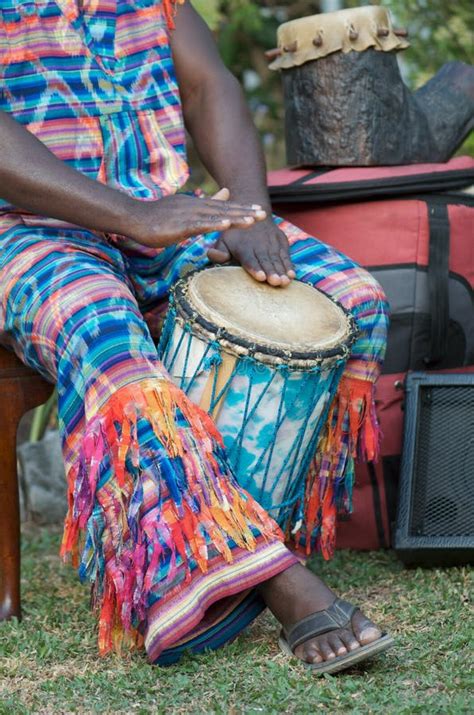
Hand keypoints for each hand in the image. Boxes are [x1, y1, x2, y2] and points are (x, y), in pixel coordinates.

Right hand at [128, 188, 266, 247]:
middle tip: (264, 215)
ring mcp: (187, 215)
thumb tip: (226, 192)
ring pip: (216, 217)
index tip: (259, 211)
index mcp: (197, 204)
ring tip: (252, 221)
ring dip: (235, 218)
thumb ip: (206, 203)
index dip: (242, 209)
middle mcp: (195, 206)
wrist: (134, 218)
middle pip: (224, 210)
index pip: (224, 207)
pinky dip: (214, 224)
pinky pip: (200, 225)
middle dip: (245, 213)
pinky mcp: (179, 225)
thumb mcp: (184, 208)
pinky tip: (227, 225)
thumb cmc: (158, 217)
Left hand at [207, 217, 294, 286]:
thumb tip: (211, 255)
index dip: (254, 268)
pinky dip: (289, 265)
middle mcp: (258, 244)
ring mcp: (271, 243)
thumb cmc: (234, 235)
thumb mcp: (223, 240)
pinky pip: (285, 255)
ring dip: (281, 271)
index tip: (260, 276)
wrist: (254, 213)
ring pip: (276, 259)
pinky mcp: (281, 242)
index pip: (249, 258)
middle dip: (271, 271)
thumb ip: (218, 252)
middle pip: (265, 260)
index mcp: (243, 246)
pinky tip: (292, 275)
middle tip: (275, 282)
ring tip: (285, 281)